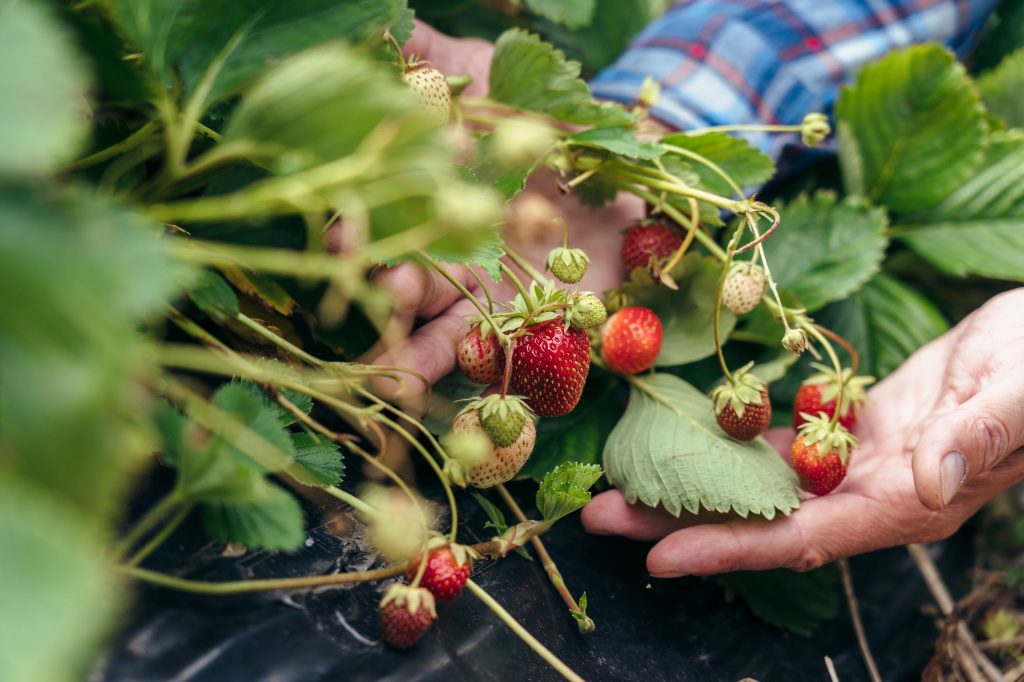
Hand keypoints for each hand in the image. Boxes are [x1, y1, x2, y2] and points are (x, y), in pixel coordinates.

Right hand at [325, 23, 642, 397]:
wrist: (626, 161)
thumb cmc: (551, 112)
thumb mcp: (491, 77)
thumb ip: (428, 61)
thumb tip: (376, 26)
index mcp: (427, 196)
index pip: (379, 218)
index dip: (359, 229)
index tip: (344, 230)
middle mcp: (445, 253)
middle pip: (402, 280)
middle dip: (381, 291)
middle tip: (373, 291)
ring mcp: (485, 296)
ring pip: (437, 331)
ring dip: (411, 352)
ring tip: (389, 378)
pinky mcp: (531, 328)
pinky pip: (499, 363)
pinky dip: (476, 384)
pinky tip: (451, 405)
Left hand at [581, 288, 1023, 575]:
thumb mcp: (1016, 391)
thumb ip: (977, 436)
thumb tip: (929, 477)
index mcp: (906, 501)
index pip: (804, 539)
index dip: (731, 550)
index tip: (660, 558)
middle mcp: (870, 496)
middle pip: (761, 523)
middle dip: (680, 523)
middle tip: (600, 515)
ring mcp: (856, 467)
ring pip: (760, 487)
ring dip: (690, 485)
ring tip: (621, 480)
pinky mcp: (849, 433)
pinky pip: (778, 447)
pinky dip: (728, 446)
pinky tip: (683, 437)